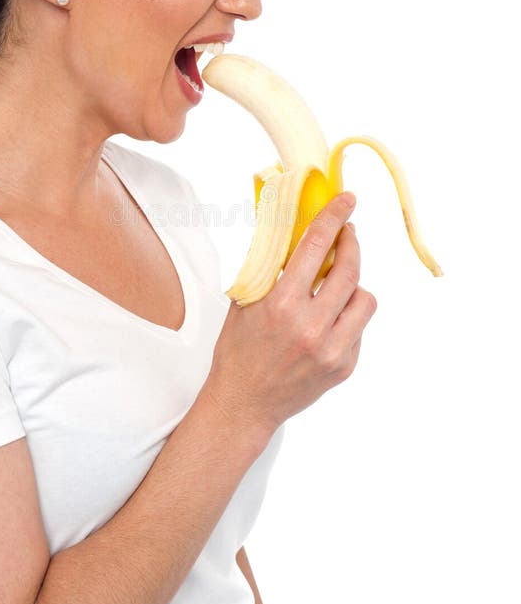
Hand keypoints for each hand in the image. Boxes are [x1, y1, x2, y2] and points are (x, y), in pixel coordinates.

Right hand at [202, 193, 377, 440]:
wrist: (245, 403)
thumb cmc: (239, 349)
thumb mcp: (245, 302)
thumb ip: (269, 269)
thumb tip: (291, 230)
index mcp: (282, 305)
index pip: (315, 248)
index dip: (333, 218)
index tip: (347, 200)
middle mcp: (311, 327)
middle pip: (349, 270)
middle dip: (352, 244)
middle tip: (348, 234)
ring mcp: (332, 350)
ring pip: (364, 299)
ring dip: (353, 285)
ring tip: (335, 285)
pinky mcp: (345, 366)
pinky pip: (358, 327)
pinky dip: (347, 317)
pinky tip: (328, 321)